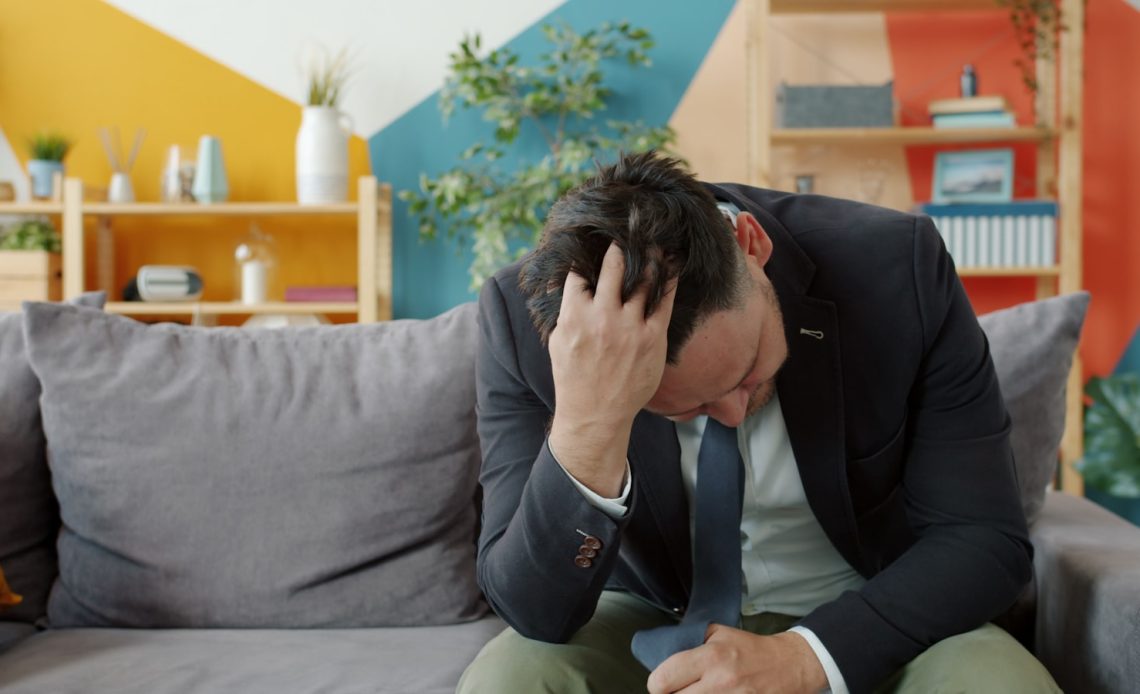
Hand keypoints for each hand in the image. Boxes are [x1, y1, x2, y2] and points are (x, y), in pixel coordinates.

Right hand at [548, 242, 675, 496]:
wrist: (596, 415)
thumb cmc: (573, 377)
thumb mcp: (557, 340)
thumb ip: (564, 309)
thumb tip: (563, 279)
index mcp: (574, 315)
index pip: (581, 271)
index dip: (588, 252)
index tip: (597, 237)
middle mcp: (602, 317)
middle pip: (614, 266)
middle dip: (620, 244)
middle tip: (628, 229)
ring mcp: (629, 328)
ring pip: (643, 279)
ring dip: (649, 256)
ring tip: (654, 240)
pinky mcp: (652, 339)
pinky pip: (664, 301)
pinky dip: (668, 280)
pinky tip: (672, 265)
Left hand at [647, 625, 827, 693]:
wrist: (789, 665)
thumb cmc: (751, 649)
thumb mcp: (718, 633)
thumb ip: (689, 641)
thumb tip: (661, 651)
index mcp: (710, 657)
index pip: (663, 679)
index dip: (657, 683)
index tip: (661, 682)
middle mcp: (720, 682)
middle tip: (679, 689)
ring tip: (698, 692)